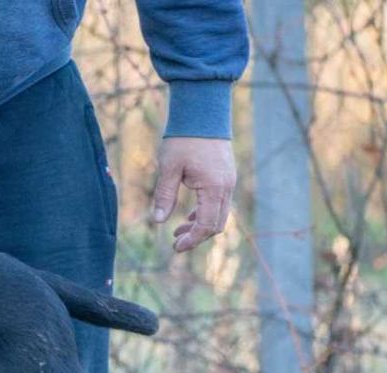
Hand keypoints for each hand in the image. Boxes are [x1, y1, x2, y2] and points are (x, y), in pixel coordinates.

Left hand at [151, 137, 236, 252]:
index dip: (192, 240)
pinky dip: (205, 213)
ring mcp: (228, 181)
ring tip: (177, 231)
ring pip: (218, 214)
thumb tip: (158, 221)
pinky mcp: (225, 176)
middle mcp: (226, 187)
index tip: (176, 247)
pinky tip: (188, 216)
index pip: (206, 224)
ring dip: (200, 225)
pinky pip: (218, 202)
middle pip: (216, 224)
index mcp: (214, 188)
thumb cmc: (183, 138)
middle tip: (175, 242)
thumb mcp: (168, 168)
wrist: (202, 112)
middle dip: (196, 236)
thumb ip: (164, 195)